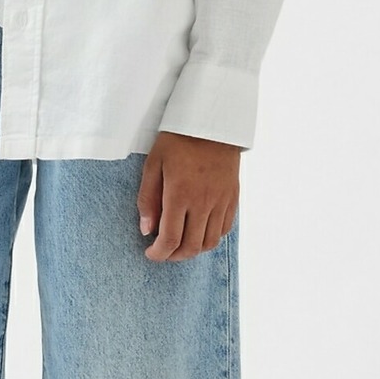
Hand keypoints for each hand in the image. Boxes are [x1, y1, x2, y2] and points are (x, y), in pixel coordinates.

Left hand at [137, 131, 240, 260]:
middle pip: (191, 247)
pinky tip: (199, 230)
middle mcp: (203, 203)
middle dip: (174, 256)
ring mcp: (221, 202)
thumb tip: (146, 230)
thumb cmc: (178, 140)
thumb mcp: (153, 164)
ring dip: (193, 250)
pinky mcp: (232, 198)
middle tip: (163, 252)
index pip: (170, 239)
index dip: (158, 254)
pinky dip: (211, 237)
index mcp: (180, 195)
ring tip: (180, 243)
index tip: (150, 253)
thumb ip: (148, 199)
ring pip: (209, 242)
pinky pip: (224, 229)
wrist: (212, 122)